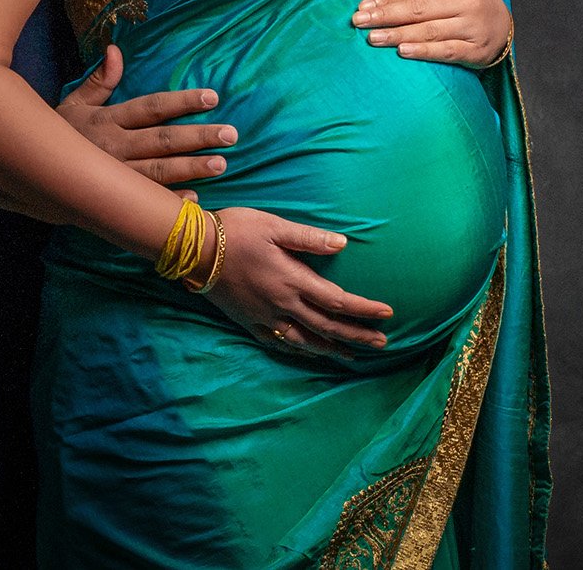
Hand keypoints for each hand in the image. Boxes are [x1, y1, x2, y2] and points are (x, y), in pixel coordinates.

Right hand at [58, 44, 234, 186]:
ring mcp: (114, 176)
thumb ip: (99, 81)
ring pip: (158, 172)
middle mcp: (113, 147)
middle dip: (197, 137)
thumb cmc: (58, 135)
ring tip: (220, 163)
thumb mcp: (73, 104)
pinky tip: (194, 198)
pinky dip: (168, 201)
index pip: (151, 107)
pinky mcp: (113, 200)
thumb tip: (115, 50)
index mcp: (107, 120)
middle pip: (162, 140)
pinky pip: (145, 201)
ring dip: (190, 168)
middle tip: (231, 134)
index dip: (181, 102)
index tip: (211, 98)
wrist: (31, 174)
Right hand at [199, 207, 392, 356]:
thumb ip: (309, 239)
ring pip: (306, 341)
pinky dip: (301, 351)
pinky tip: (310, 353)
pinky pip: (281, 344)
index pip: (337, 300)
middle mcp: (282, 305)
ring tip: (352, 355)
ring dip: (332, 349)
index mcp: (292, 280)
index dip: (364, 309)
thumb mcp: (274, 227)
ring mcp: (265, 318)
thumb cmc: (236, 231)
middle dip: (357, 335)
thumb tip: (343, 244)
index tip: (387, 314)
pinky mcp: (250, 322)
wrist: (195, 250)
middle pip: (327, 327)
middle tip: (381, 343)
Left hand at [352, 0, 509, 65]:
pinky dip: (424, 51)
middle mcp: (467, 0)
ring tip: (373, 38)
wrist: (504, 26)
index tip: (362, 7)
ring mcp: (473, 26)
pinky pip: (447, 51)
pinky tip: (403, 52)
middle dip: (386, 15)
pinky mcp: (477, 50)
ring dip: (398, 34)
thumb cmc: (466, 4)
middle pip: (420, 8)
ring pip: (430, 30)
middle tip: (359, 22)